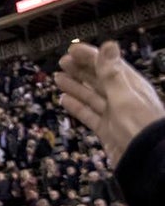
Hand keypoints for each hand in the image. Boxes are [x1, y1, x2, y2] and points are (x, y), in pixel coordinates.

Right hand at [55, 40, 164, 164]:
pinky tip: (64, 100)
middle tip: (62, 61)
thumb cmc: (139, 125)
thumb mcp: (124, 97)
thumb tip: (108, 44)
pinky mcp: (106, 130)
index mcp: (130, 86)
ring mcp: (114, 115)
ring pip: (91, 96)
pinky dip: (76, 107)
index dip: (91, 56)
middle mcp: (122, 98)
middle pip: (99, 79)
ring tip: (58, 78)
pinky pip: (89, 115)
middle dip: (81, 69)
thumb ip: (112, 73)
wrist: (148, 161)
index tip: (72, 50)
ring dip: (75, 86)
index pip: (108, 65)